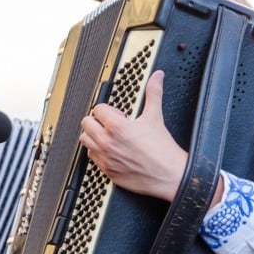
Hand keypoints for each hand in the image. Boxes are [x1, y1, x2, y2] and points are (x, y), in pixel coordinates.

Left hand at [79, 70, 187, 201]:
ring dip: (94, 135)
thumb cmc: (162, 150)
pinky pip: (91, 157)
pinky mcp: (106, 170)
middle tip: (110, 124)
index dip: (108, 109)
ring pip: (85, 140)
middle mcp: (106, 142)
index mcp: (116, 127)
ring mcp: (105, 157)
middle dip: (97, 121)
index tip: (118, 114)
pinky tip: (111, 150)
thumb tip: (157, 78)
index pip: (98, 109)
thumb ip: (154, 93)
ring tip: (108, 135)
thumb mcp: (156, 117)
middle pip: (86, 123)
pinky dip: (97, 151)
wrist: (168, 175)